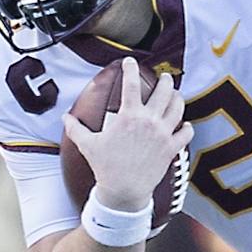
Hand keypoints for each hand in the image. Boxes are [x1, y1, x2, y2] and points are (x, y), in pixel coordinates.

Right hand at [66, 59, 189, 210]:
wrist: (124, 189)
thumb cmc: (105, 166)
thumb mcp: (87, 144)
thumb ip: (75, 128)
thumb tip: (65, 118)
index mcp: (129, 116)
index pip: (131, 84)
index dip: (130, 69)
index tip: (130, 62)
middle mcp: (149, 121)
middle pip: (164, 92)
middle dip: (166, 81)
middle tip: (165, 77)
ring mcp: (163, 134)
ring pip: (178, 108)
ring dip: (178, 99)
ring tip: (176, 94)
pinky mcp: (172, 148)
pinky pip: (186, 133)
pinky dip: (186, 127)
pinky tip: (184, 124)